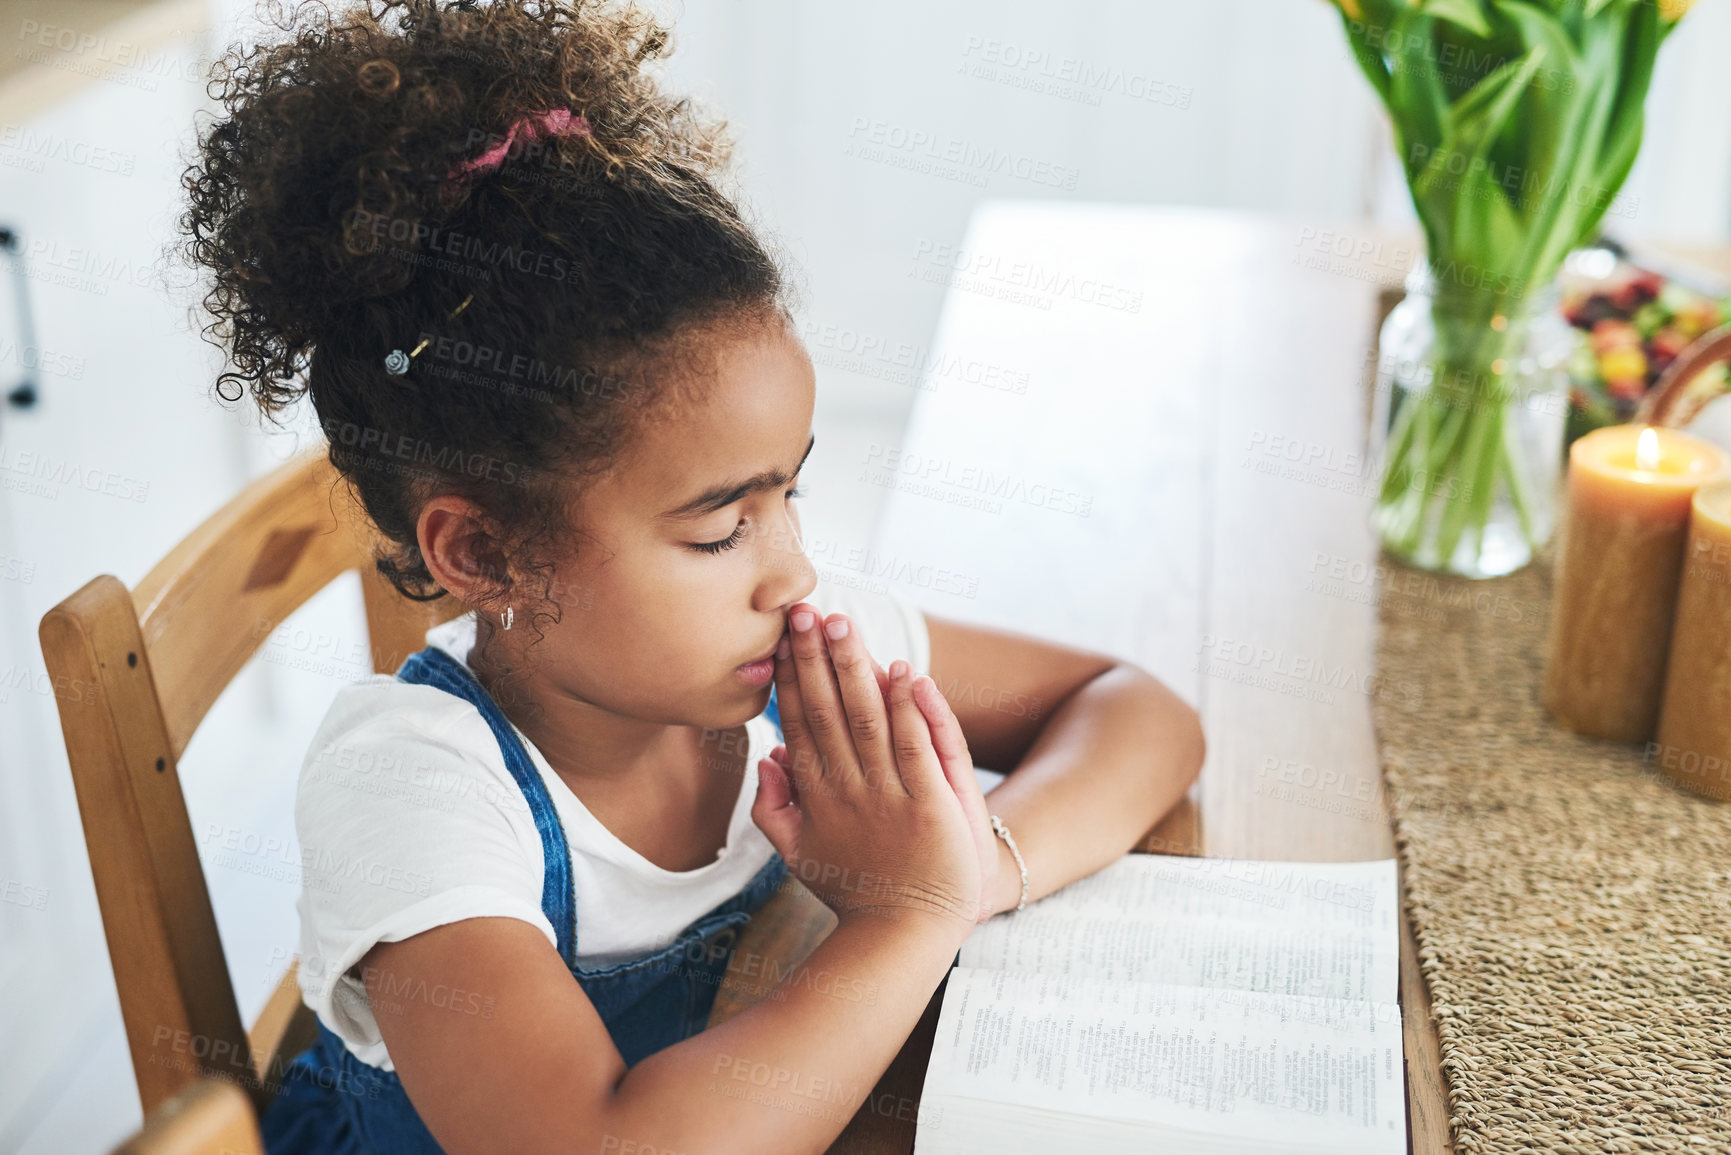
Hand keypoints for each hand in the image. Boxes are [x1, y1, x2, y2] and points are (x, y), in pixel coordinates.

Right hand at [749, 604, 980, 933]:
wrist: (906, 934)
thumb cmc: (856, 892)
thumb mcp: (798, 855)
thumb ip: (775, 809)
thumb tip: (767, 758)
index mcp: (815, 797)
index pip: (799, 723)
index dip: (791, 676)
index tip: (782, 635)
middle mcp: (847, 791)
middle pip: (828, 712)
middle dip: (815, 659)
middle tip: (804, 611)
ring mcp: (888, 797)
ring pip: (867, 721)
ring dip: (856, 670)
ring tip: (844, 626)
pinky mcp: (929, 805)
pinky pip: (916, 749)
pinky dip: (909, 711)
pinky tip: (902, 674)